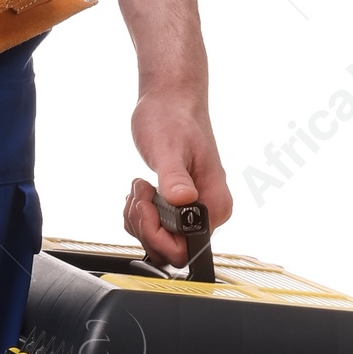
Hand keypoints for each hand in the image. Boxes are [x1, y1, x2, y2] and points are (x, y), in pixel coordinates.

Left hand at [124, 89, 232, 265]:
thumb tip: (183, 200)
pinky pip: (152, 229)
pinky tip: (141, 190)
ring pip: (157, 242)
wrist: (171, 102)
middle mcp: (208, 212)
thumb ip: (175, 178)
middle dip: (145, 226)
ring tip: (142, 185)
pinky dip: (138, 214)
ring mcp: (192, 212)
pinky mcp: (178, 208)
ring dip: (139, 217)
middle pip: (169, 251)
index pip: (186, 250)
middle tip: (142, 192)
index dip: (159, 235)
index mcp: (215, 204)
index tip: (148, 205)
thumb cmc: (173, 119)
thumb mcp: (169, 148)